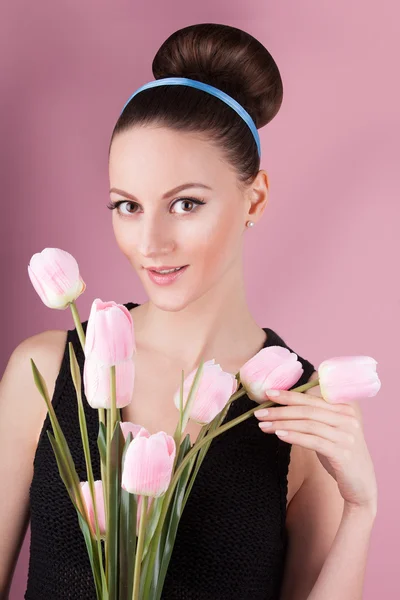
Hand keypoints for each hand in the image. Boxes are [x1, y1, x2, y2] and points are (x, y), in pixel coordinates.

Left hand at [254, 389, 377, 511]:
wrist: (361, 485)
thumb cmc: (339, 454)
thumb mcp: (330, 430)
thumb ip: (315, 416)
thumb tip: (284, 404)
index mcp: (344, 408)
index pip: (311, 398)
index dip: (289, 395)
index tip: (268, 393)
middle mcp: (348, 418)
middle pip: (307, 410)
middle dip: (280, 409)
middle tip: (259, 412)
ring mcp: (346, 436)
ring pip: (308, 424)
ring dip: (282, 423)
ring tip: (263, 425)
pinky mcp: (343, 453)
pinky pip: (313, 441)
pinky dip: (294, 436)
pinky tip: (278, 435)